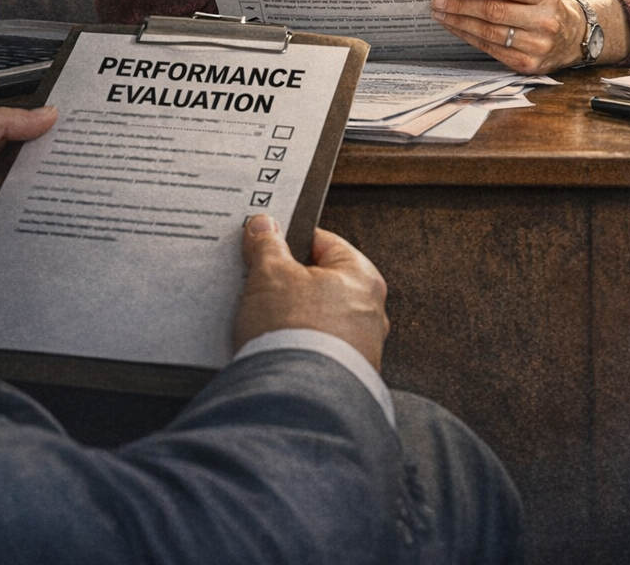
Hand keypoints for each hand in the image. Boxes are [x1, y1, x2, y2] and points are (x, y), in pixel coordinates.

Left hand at [0, 105, 57, 307]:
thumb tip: (43, 114)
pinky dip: (21, 230)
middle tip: (74, 161)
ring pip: (13, 202)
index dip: (33, 129)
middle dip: (40, 166)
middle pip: (12, 168)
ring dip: (33, 200)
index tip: (67, 128)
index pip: (3, 132)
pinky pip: (4, 233)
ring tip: (66, 191)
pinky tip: (41, 224)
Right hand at [234, 215, 388, 370]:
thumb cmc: (295, 334)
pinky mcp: (345, 379)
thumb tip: (264, 227)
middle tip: (259, 282)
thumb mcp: (270, 275)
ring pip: (318, 319)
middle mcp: (370, 313)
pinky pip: (315, 351)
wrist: (298, 403)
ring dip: (291, 318)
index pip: (323, 242)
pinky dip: (296, 348)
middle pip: (320, 282)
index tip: (267, 241)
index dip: (289, 239)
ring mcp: (360, 350)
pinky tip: (273, 349)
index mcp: (362, 277)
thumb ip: (267, 245)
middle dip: (288, 282)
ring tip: (261, 320)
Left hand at [431, 0, 586, 73]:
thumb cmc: (546, 8)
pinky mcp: (527, 65)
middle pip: (494, 12)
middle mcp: (544, 22)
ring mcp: (537, 46)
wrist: (573, 38)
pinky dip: (470, 38)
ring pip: (489, 33)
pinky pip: (491, 49)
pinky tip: (456, 28)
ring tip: (441, 13)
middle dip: (461, 5)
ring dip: (460, 23)